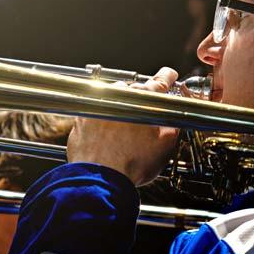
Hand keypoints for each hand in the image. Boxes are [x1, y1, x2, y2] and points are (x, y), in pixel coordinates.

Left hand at [66, 67, 179, 185]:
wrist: (100, 178)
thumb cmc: (131, 164)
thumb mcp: (164, 146)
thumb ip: (172, 127)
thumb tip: (172, 121)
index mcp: (144, 101)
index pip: (160, 81)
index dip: (167, 78)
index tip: (168, 76)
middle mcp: (119, 97)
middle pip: (135, 90)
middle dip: (142, 100)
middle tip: (144, 117)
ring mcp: (97, 104)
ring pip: (113, 98)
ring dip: (120, 107)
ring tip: (124, 128)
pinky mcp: (81, 115)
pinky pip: (95, 110)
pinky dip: (102, 117)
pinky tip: (107, 132)